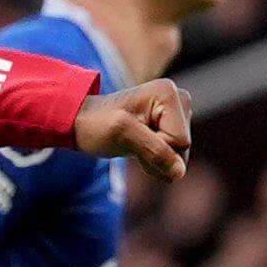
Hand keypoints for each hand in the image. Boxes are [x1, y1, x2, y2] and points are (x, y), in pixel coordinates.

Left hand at [73, 77, 191, 180]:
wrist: (83, 122)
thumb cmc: (97, 124)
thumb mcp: (122, 134)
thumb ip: (154, 151)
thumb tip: (180, 173)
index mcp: (169, 94)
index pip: (179, 141)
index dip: (156, 150)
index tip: (130, 139)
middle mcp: (180, 98)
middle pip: (183, 148)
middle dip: (157, 155)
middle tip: (130, 143)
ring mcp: (178, 112)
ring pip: (179, 154)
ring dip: (155, 158)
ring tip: (133, 143)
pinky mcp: (173, 124)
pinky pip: (174, 154)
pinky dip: (155, 158)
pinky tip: (139, 146)